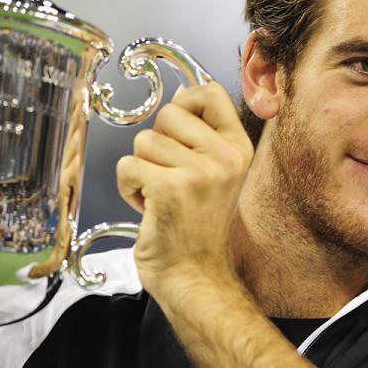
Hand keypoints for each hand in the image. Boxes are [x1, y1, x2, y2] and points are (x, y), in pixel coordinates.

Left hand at [115, 82, 253, 296]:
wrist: (195, 275)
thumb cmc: (197, 226)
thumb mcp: (215, 173)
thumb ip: (202, 133)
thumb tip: (182, 94)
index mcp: (239, 148)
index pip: (211, 92)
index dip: (184, 103)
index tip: (178, 131)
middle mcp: (226, 157)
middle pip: (168, 113)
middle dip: (156, 143)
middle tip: (169, 175)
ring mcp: (201, 173)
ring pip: (143, 140)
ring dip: (141, 169)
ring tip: (160, 195)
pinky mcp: (170, 189)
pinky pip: (128, 165)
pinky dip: (129, 188)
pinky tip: (149, 207)